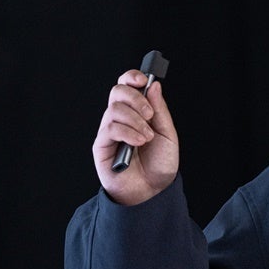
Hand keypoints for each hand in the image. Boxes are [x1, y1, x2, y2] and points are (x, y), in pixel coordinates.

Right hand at [92, 69, 178, 205]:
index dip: (131, 78)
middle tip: (150, 114)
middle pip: (117, 91)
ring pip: (114, 109)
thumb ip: (160, 110)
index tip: (143, 80)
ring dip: (135, 120)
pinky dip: (127, 132)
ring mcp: (109, 132)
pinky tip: (139, 142)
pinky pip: (110, 129)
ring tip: (147, 137)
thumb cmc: (159, 164)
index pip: (126, 85)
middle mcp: (120, 118)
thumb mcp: (167, 134)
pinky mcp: (101, 146)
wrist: (153, 191)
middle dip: (135, 98)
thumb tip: (154, 85)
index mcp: (135, 112)